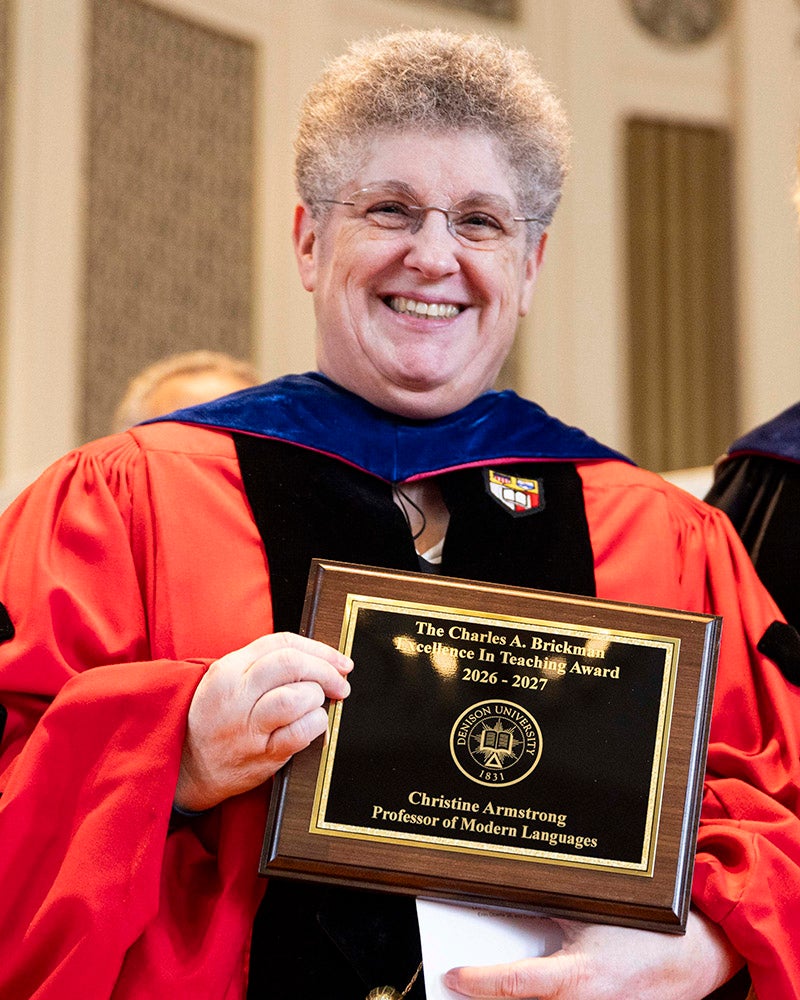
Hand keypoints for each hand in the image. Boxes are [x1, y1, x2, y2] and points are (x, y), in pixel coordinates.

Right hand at [175, 632, 352, 811]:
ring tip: (317, 705)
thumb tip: (317, 657)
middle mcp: (236, 695)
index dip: (319, 648)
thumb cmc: (214, 719)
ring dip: (318, 699)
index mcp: (228, 670)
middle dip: (326, 670)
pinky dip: (316, 725)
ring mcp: (247, 727)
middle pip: (291, 665)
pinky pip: (300, 733)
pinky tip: (313, 725)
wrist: (186, 766)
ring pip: (296, 698)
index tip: (338, 659)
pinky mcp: (262, 756)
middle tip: (340, 681)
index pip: (281, 643)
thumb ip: (263, 663)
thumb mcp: (226, 680)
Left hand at [443, 908, 742, 998]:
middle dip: (489, 998)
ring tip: (486, 988)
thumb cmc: (647, 930)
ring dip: (515, 999)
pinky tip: (524, 991)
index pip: (515, 985)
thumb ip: (546, 911)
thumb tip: (502, 903)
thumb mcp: (590, 912)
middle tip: (461, 985)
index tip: (452, 976)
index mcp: (580, 979)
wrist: (699, 954)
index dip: (478, 982)